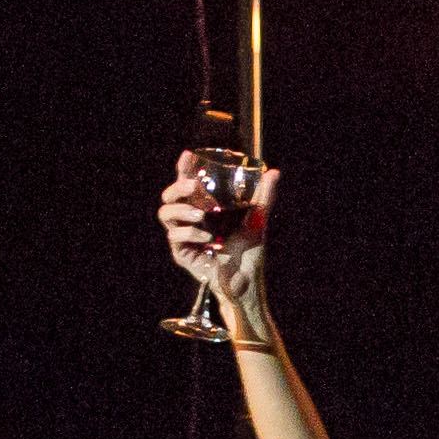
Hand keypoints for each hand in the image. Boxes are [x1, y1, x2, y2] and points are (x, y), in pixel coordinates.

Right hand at [157, 150, 275, 314]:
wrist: (246, 284)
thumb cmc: (249, 254)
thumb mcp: (257, 220)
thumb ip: (263, 197)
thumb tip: (273, 172)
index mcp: (204, 208)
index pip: (188, 185)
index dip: (184, 169)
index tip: (189, 155)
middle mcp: (190, 220)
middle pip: (169, 197)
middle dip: (178, 187)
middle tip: (195, 187)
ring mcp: (184, 237)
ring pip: (165, 214)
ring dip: (182, 210)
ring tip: (202, 216)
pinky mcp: (181, 254)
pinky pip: (175, 237)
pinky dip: (190, 233)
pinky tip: (208, 239)